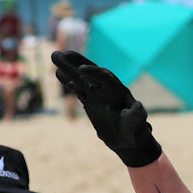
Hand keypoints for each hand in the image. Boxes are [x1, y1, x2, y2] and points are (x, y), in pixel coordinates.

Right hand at [50, 51, 161, 166]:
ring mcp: (97, 94)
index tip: (81, 70)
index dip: (95, 73)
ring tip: (54, 55)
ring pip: (81, 78)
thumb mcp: (136, 124)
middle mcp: (106, 89)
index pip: (106, 78)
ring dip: (68, 67)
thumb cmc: (133, 131)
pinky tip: (57, 73)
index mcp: (118, 92)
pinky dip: (68, 81)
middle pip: (91, 72)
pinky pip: (78, 88)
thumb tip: (138, 107)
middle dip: (77, 62)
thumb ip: (135, 115)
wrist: (129, 138)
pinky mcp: (90, 101)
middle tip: (61, 53)